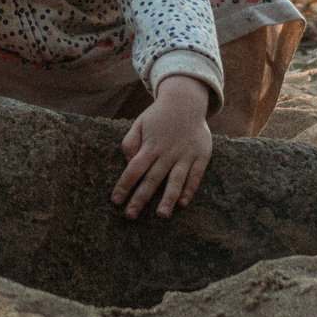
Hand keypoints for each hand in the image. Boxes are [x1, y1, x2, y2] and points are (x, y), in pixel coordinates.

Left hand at [114, 76, 213, 218]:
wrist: (186, 100)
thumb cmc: (158, 116)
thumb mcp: (139, 124)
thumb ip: (130, 143)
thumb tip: (128, 163)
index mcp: (150, 145)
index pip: (134, 169)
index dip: (124, 185)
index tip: (116, 201)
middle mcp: (167, 152)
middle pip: (152, 179)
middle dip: (141, 198)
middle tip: (131, 216)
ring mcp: (185, 155)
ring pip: (175, 180)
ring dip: (168, 198)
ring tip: (161, 215)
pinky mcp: (201, 156)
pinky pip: (195, 176)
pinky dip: (189, 189)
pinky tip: (183, 203)